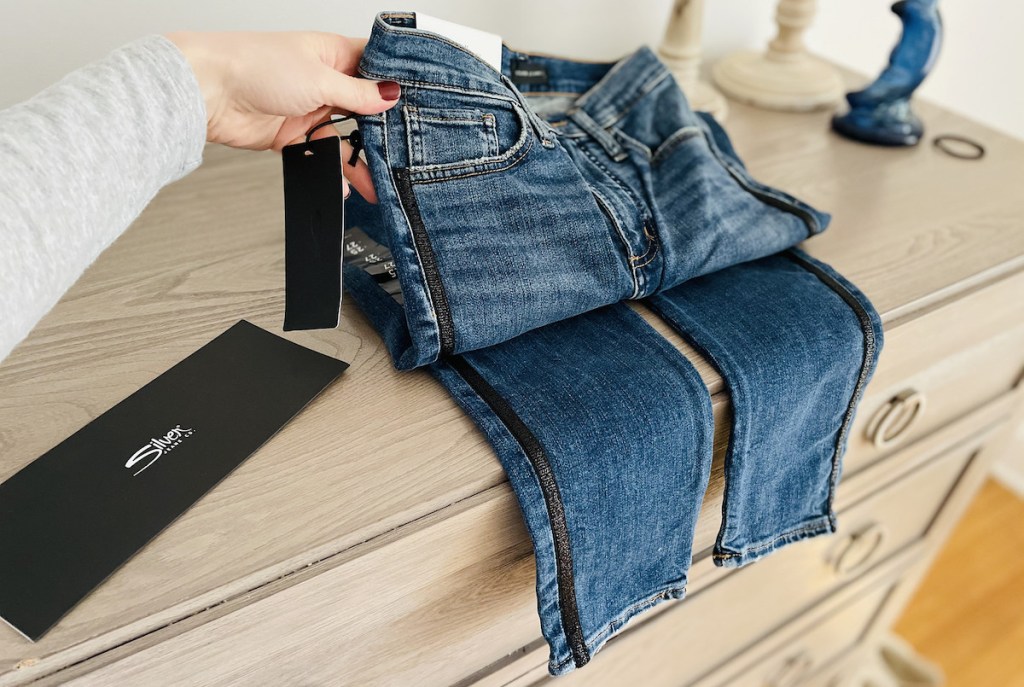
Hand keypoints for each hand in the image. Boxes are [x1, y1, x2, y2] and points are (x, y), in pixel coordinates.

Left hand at [167, 31, 399, 201]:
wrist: (208, 91)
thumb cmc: (254, 65)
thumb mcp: (320, 78)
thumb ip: (358, 93)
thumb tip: (390, 96)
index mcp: (332, 54)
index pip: (375, 67)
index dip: (396, 85)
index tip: (420, 106)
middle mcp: (323, 80)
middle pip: (364, 108)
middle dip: (382, 131)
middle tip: (404, 153)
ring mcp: (307, 108)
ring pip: (344, 137)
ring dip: (358, 159)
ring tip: (376, 181)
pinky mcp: (291, 135)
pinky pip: (319, 155)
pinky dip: (330, 170)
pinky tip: (342, 182)